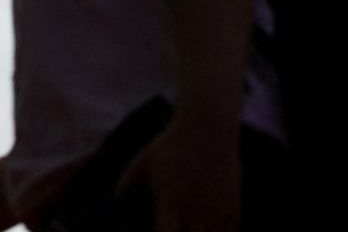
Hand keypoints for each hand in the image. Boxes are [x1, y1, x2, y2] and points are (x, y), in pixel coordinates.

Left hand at [115, 123, 241, 231]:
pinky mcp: (233, 206)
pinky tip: (212, 229)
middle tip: (179, 226)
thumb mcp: (144, 160)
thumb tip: (114, 195)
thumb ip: (127, 180)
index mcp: (169, 204)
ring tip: (194, 226)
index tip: (161, 230)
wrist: (207, 125)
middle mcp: (193, 211)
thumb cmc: (172, 143)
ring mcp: (215, 210)